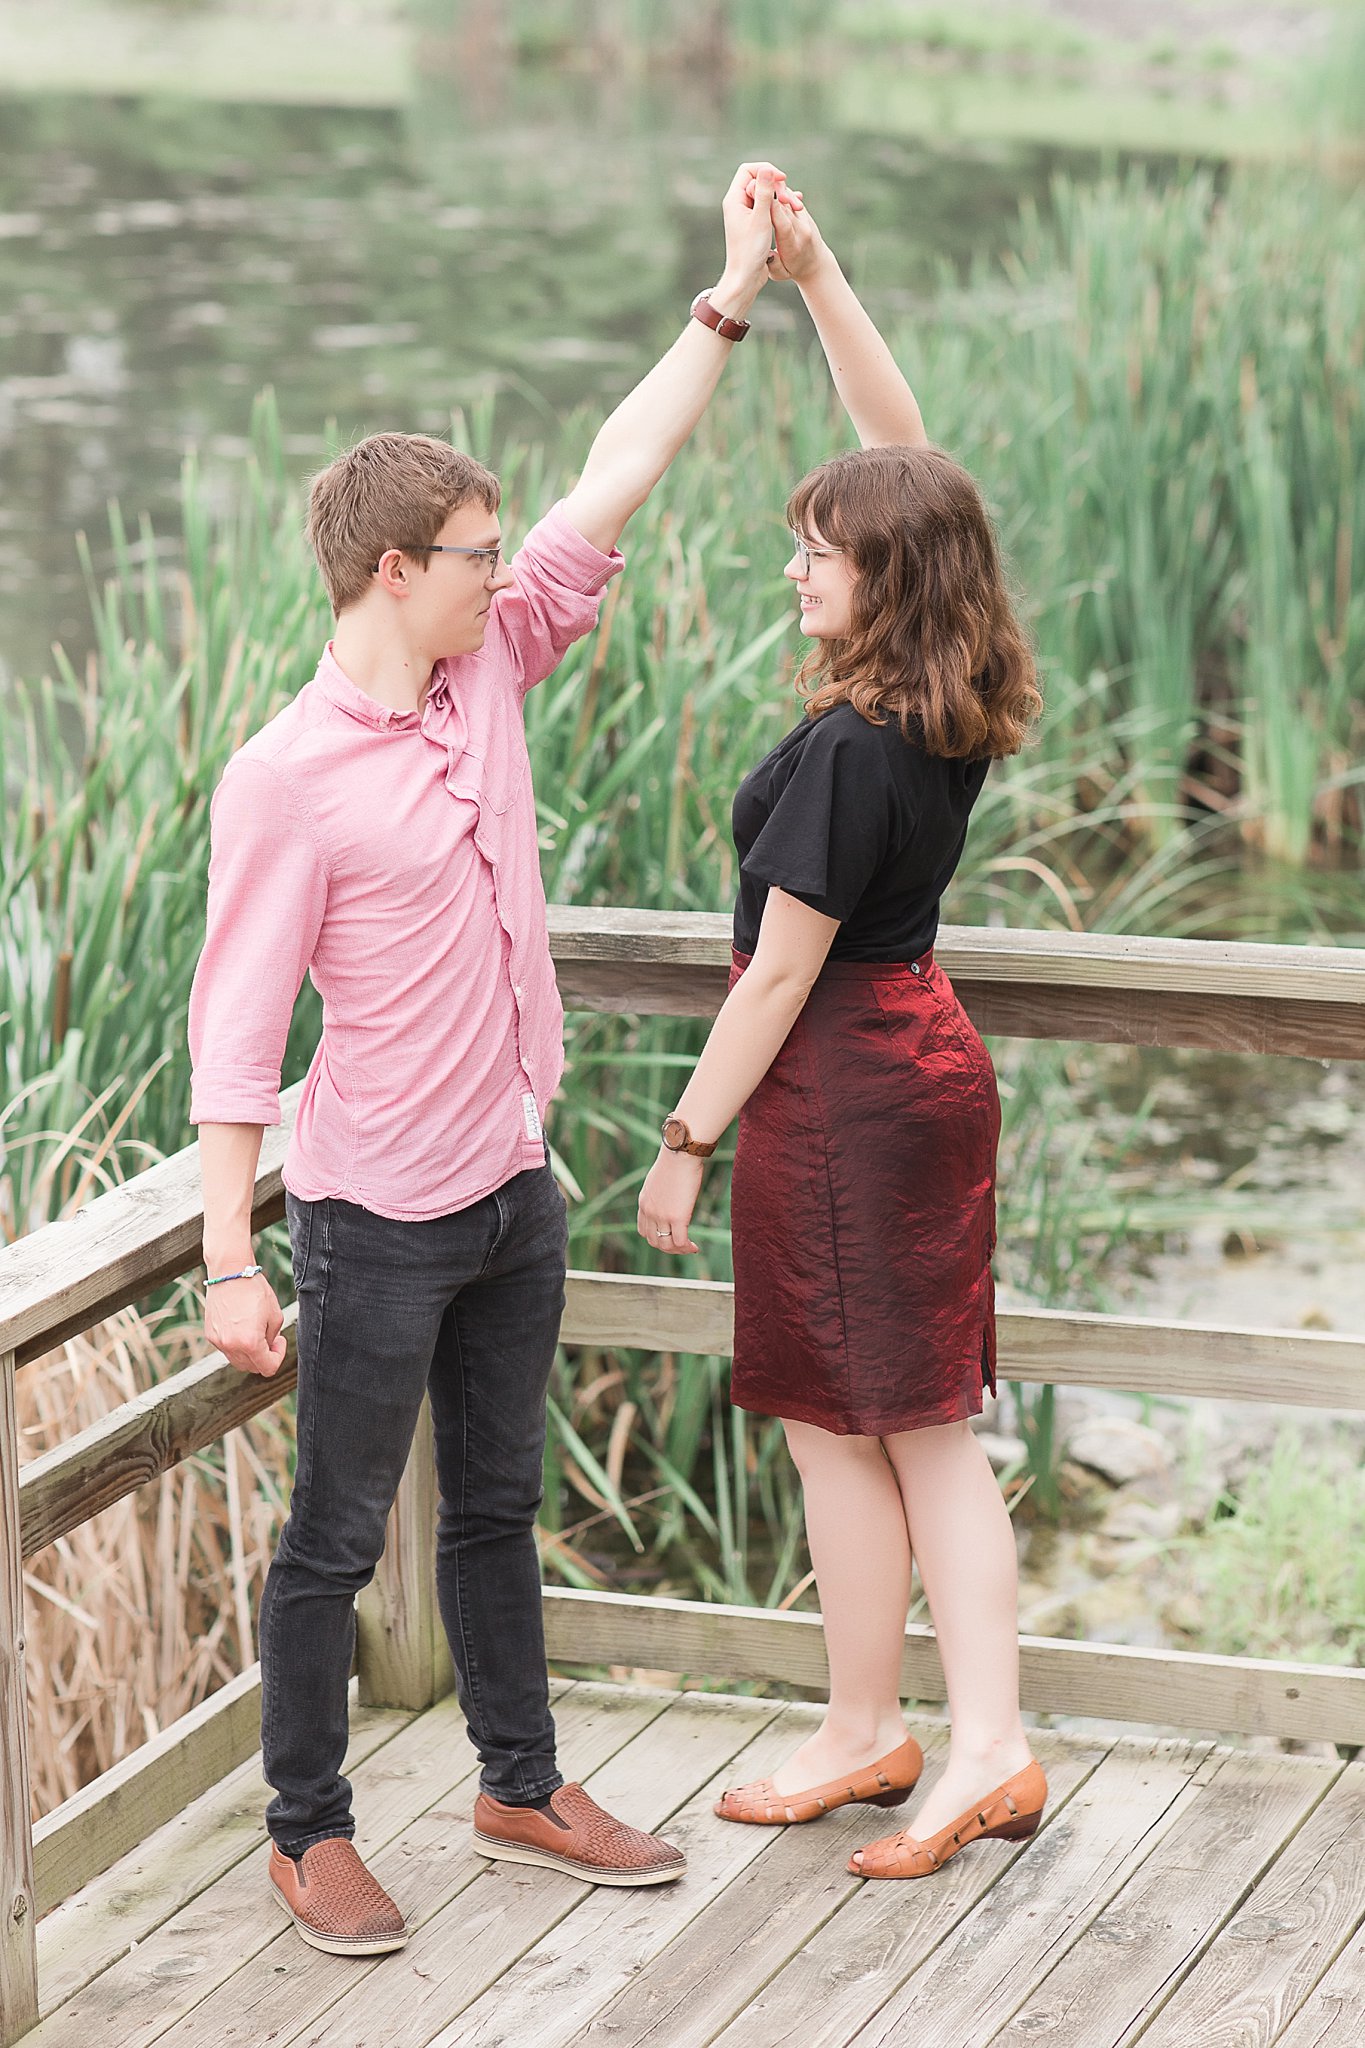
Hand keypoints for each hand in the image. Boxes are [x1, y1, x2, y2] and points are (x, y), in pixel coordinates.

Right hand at [205, 1272, 288, 1376]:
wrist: (229, 1273)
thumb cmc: (255, 1290)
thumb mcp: (275, 1315)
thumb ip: (272, 1339)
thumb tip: (266, 1349)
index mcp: (250, 1343)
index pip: (268, 1368)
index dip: (278, 1357)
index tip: (280, 1341)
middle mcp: (231, 1346)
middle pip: (251, 1368)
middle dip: (264, 1357)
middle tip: (270, 1338)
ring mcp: (218, 1342)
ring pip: (238, 1361)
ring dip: (249, 1353)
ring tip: (255, 1332)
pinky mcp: (210, 1335)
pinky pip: (227, 1349)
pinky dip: (236, 1344)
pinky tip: (241, 1326)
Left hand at [637, 1147, 702, 1254]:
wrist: (680, 1153)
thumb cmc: (675, 1160)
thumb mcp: (659, 1178)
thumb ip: (660, 1192)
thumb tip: (670, 1195)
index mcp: (644, 1202)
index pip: (643, 1231)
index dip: (657, 1238)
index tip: (670, 1237)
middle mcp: (649, 1211)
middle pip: (654, 1241)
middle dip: (668, 1248)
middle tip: (682, 1246)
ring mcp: (662, 1215)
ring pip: (666, 1245)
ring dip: (678, 1251)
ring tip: (690, 1248)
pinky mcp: (677, 1217)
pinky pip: (680, 1241)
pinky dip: (687, 1248)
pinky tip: (694, 1247)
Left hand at [718, 159, 786, 304]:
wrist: (745, 278)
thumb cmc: (750, 252)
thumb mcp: (761, 219)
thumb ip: (764, 193)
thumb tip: (767, 169)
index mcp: (734, 199)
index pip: (748, 170)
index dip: (766, 171)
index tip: (782, 181)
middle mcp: (737, 204)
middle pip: (758, 180)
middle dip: (777, 185)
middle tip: (791, 200)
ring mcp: (745, 213)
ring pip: (764, 194)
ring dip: (780, 197)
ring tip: (797, 207)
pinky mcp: (753, 223)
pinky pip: (767, 206)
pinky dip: (779, 206)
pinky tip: (793, 211)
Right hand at [765, 183, 828, 284]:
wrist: (815, 264)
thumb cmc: (793, 270)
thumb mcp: (780, 275)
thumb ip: (772, 265)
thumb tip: (767, 255)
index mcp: (793, 245)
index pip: (783, 223)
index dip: (770, 209)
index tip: (756, 199)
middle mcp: (801, 229)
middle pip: (784, 207)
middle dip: (768, 195)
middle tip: (750, 189)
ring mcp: (804, 219)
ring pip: (787, 198)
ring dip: (772, 190)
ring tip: (758, 188)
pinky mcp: (803, 211)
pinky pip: (790, 197)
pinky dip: (778, 192)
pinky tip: (767, 190)